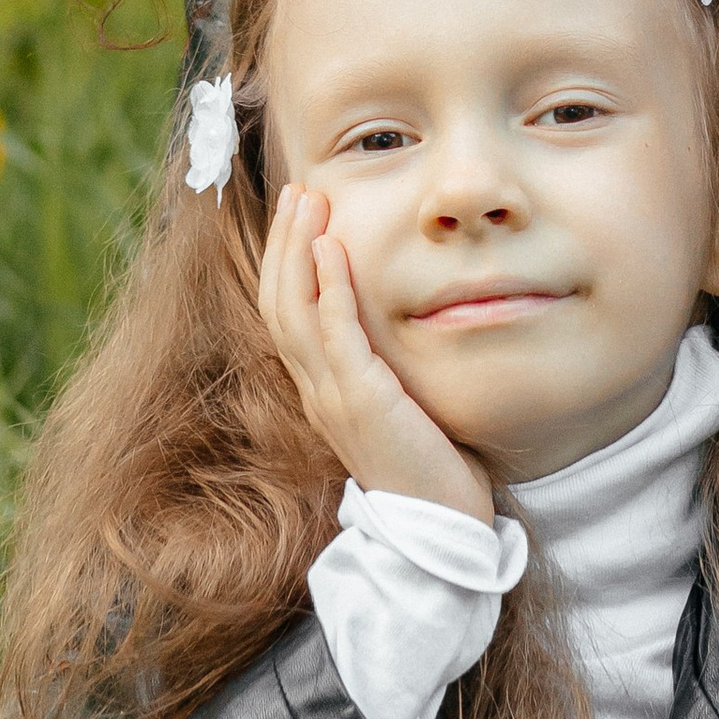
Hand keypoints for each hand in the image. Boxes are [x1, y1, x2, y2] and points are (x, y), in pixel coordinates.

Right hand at [261, 181, 494, 523]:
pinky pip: (336, 335)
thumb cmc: (431, 468)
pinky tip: (332, 249)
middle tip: (297, 189)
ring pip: (294, 311)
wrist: (439, 529)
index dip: (286, 260)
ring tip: (308, 200)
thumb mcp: (401, 405)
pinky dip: (330, 288)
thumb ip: (389, 366)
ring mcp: (333, 397)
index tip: (300, 214)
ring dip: (298, 249)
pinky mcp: (362, 402)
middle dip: (284, 240)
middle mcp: (316, 390)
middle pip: (279, 302)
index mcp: (322, 391)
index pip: (287, 314)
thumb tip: (401, 323)